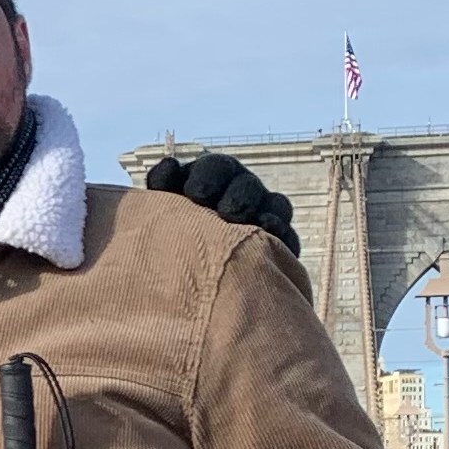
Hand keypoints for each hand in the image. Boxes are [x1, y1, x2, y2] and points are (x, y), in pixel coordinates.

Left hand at [138, 151, 299, 256]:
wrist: (186, 282)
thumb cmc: (169, 237)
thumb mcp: (160, 211)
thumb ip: (161, 186)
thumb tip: (169, 166)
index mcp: (213, 180)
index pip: (217, 167)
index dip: (208, 175)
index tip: (194, 194)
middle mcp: (243, 193)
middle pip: (248, 185)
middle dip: (238, 195)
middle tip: (224, 212)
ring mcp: (266, 216)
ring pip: (275, 204)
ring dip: (262, 212)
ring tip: (244, 225)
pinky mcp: (281, 245)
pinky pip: (288, 236)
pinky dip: (281, 233)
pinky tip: (268, 233)